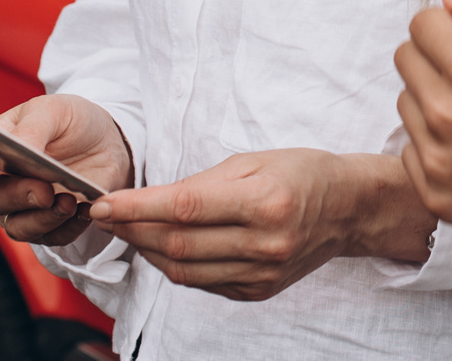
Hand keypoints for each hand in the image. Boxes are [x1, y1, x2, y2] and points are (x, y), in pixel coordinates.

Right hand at [0, 94, 133, 248]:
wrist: (109, 139)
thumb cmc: (71, 121)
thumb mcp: (54, 111)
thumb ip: (32, 128)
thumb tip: (18, 148)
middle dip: (16, 196)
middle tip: (44, 190)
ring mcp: (22, 207)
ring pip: (16, 227)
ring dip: (42, 218)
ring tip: (68, 202)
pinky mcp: (49, 224)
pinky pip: (50, 238)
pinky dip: (66, 227)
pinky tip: (83, 210)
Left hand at [87, 150, 429, 299]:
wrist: (347, 208)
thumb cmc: (301, 173)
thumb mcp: (253, 160)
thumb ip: (202, 182)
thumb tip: (152, 201)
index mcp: (264, 201)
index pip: (183, 207)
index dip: (137, 208)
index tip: (104, 204)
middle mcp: (264, 242)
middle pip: (177, 244)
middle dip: (133, 230)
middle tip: (109, 216)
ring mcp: (262, 272)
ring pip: (184, 270)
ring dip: (148, 252)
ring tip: (130, 231)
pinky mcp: (259, 291)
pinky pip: (203, 283)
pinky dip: (176, 266)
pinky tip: (164, 247)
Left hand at [392, 0, 451, 242]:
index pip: (422, 25)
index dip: (450, 20)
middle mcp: (447, 117)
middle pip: (407, 60)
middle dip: (437, 52)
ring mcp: (439, 161)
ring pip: (407, 104)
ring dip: (434, 96)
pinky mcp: (439, 197)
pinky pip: (411, 152)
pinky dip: (435, 141)